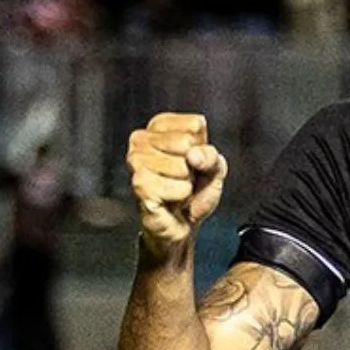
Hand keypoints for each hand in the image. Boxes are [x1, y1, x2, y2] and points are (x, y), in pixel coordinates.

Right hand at [127, 113, 227, 258]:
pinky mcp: (138, 183)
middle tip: (183, 178)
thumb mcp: (214, 168)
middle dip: (193, 167)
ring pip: (181, 166)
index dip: (202, 148)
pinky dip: (180, 197)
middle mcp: (141, 139)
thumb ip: (211, 155)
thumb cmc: (194, 192)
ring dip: (185, 184)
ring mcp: (135, 160)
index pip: (194, 125)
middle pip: (186, 144)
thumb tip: (193, 155)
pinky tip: (169, 199)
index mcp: (159, 126)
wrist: (181, 224)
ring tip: (175, 188)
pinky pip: (176, 187)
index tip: (192, 162)